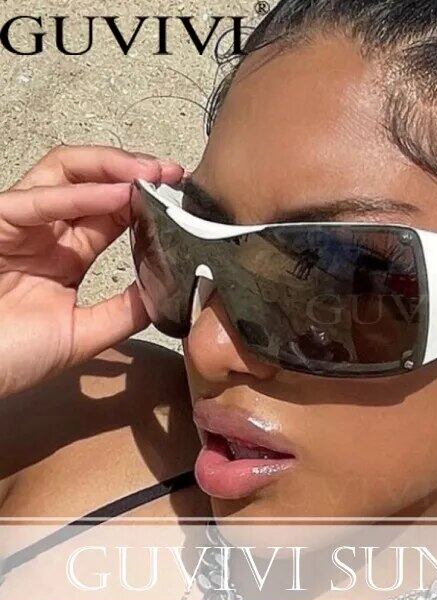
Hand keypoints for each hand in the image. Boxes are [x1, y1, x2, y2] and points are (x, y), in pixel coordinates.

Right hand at [0, 144, 183, 398]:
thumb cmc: (13, 356)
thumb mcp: (84, 334)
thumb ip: (124, 312)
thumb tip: (167, 293)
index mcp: (66, 254)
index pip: (110, 213)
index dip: (145, 200)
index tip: (181, 198)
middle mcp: (44, 231)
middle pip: (88, 179)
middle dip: (133, 171)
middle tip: (173, 173)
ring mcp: (18, 224)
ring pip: (62, 173)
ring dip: (110, 168)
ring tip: (152, 172)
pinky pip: (35, 202)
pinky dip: (79, 195)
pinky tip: (118, 194)